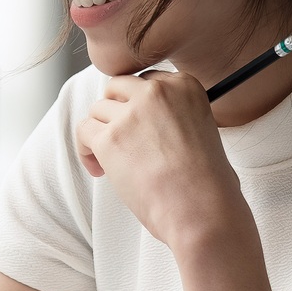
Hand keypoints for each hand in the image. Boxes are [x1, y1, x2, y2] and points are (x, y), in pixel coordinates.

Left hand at [74, 72, 250, 252]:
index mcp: (185, 86)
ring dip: (100, 133)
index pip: (147, 81)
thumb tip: (152, 126)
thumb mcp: (204, 131)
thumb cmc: (208, 184)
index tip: (138, 124)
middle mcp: (157, 92)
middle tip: (120, 139)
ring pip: (97, 110)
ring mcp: (131, 113)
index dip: (137, 104)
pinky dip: (86, 150)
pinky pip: (83, 131)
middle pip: (117, 87)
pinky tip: (100, 169)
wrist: (200, 209)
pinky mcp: (109, 138)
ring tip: (110, 161)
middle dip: (114, 111)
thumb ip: (177, 116)